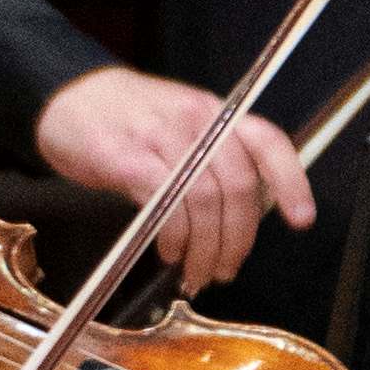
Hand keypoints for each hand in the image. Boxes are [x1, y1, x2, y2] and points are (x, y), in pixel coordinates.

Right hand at [35, 64, 317, 290]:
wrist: (67, 98)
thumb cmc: (124, 118)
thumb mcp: (179, 124)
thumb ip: (211, 158)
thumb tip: (238, 213)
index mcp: (217, 113)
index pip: (268, 143)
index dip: (291, 183)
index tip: (302, 220)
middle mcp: (197, 121)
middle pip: (238, 185)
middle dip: (238, 238)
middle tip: (227, 269)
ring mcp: (162, 138)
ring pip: (205, 202)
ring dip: (206, 247)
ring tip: (197, 272)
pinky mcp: (128, 160)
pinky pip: (167, 207)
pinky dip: (174, 237)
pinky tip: (169, 252)